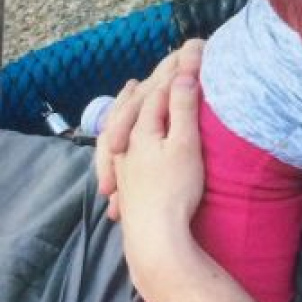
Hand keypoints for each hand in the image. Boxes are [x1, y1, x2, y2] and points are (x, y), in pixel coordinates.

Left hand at [113, 73, 204, 290]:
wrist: (156, 237)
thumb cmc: (175, 189)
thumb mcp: (186, 144)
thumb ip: (183, 109)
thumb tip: (184, 75)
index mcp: (142, 131)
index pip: (156, 96)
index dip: (172, 78)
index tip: (185, 64)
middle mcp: (127, 146)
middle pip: (127, 112)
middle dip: (134, 95)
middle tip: (135, 81)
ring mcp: (124, 168)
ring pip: (115, 134)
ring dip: (120, 117)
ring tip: (121, 109)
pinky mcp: (127, 188)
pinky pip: (115, 156)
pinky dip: (117, 142)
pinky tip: (122, 151)